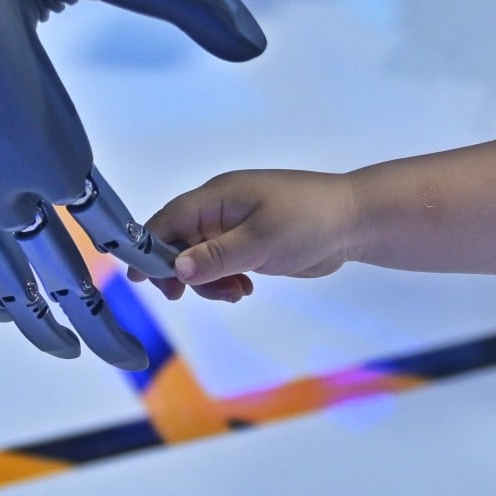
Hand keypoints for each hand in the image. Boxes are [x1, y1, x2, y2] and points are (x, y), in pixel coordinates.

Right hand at [130, 170, 359, 301]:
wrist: (356, 222)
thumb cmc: (309, 221)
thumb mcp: (261, 241)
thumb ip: (217, 256)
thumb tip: (178, 269)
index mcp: (217, 197)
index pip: (168, 220)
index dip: (149, 246)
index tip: (139, 277)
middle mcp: (220, 210)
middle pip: (180, 242)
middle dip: (180, 271)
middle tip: (184, 297)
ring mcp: (235, 227)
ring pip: (200, 258)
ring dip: (207, 280)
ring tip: (235, 293)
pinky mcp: (250, 243)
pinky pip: (221, 264)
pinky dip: (225, 280)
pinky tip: (244, 290)